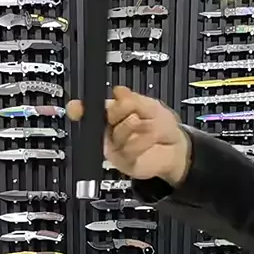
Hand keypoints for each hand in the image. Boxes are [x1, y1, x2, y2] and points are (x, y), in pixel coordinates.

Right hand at [67, 86, 191, 185]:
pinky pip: (130, 148)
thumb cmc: (162, 127)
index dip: (79, 109)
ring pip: (119, 132)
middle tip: (135, 112)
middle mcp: (109, 132)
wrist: (176, 149)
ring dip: (138, 126)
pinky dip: (144, 140)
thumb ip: (133, 99)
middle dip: (123, 111)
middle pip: (105, 117)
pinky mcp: (123, 162)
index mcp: (111, 114)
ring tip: (148, 125)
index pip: (87, 111)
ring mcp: (115, 147)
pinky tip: (151, 139)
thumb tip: (118, 92)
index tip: (77, 108)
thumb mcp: (151, 106)